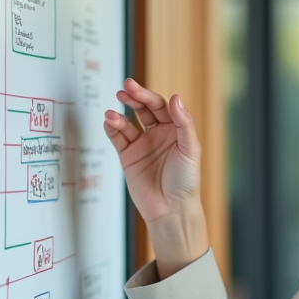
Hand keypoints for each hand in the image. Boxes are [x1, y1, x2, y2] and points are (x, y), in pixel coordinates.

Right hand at [103, 79, 207, 276]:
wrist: (171, 209)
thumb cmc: (186, 181)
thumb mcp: (190, 149)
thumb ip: (183, 123)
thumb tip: (176, 98)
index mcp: (175, 130)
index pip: (160, 106)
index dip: (149, 96)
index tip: (138, 89)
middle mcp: (158, 134)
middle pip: (143, 109)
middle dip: (133, 98)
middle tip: (124, 89)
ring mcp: (142, 145)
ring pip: (128, 123)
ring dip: (119, 116)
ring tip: (111, 114)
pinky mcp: (128, 157)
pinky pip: (118, 138)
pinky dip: (112, 129)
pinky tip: (109, 122)